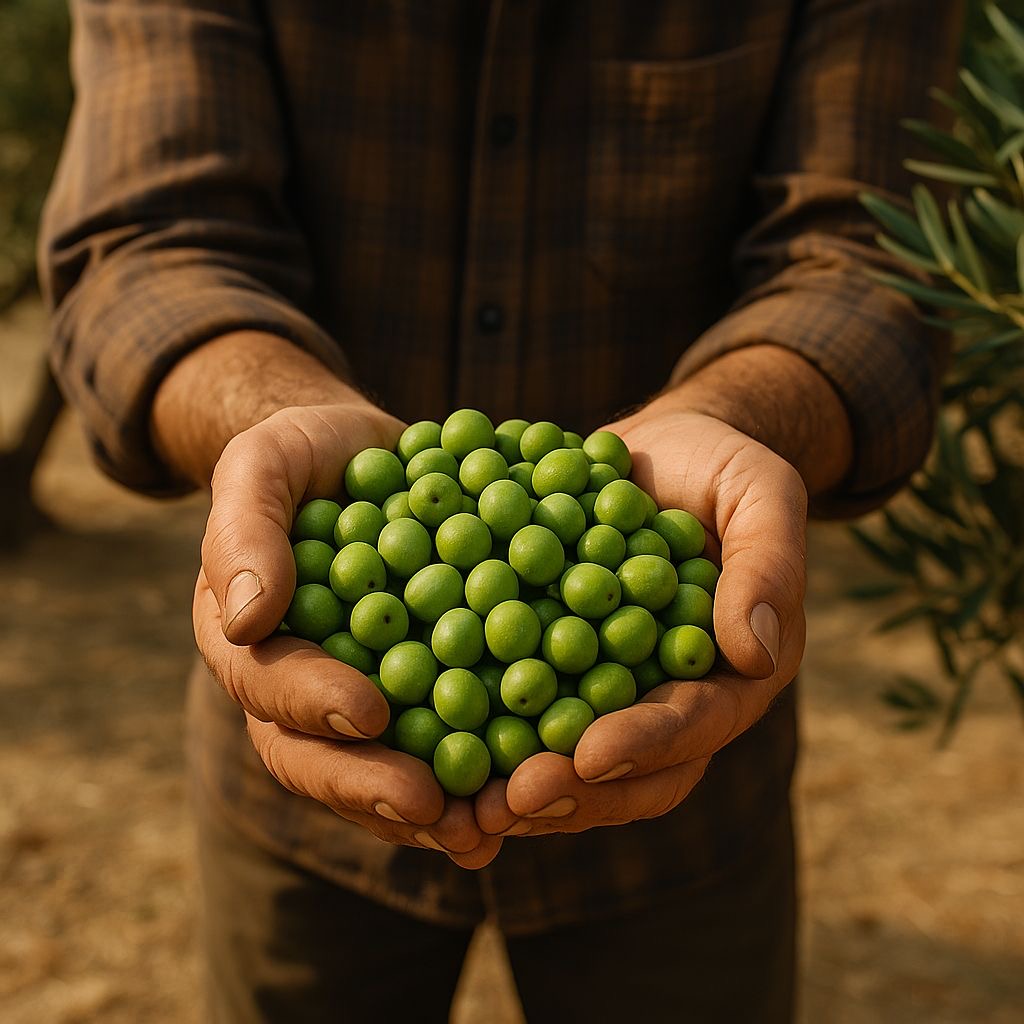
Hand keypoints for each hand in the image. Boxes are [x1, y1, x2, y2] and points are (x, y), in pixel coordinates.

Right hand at [194, 401, 502, 867]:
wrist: (361, 455)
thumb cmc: (302, 455)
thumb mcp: (263, 463)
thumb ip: (245, 528)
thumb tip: (244, 616)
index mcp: (250, 641)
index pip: (269, 685)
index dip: (313, 704)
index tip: (367, 712)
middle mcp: (298, 687)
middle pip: (320, 757)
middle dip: (372, 787)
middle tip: (430, 807)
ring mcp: (360, 696)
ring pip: (381, 770)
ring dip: (428, 810)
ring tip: (483, 832)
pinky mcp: (422, 690)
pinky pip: (442, 741)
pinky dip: (477, 772)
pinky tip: (522, 796)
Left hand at [475, 407, 807, 837]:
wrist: (660, 449)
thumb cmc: (720, 465)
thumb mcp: (760, 493)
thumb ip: (767, 564)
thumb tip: (754, 653)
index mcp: (731, 672)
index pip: (695, 721)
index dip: (646, 743)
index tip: (589, 755)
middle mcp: (671, 696)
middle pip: (629, 769)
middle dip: (574, 790)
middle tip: (511, 801)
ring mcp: (610, 687)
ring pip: (569, 759)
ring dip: (520, 786)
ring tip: (464, 804)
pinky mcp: (556, 664)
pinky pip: (521, 709)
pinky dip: (482, 732)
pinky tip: (433, 740)